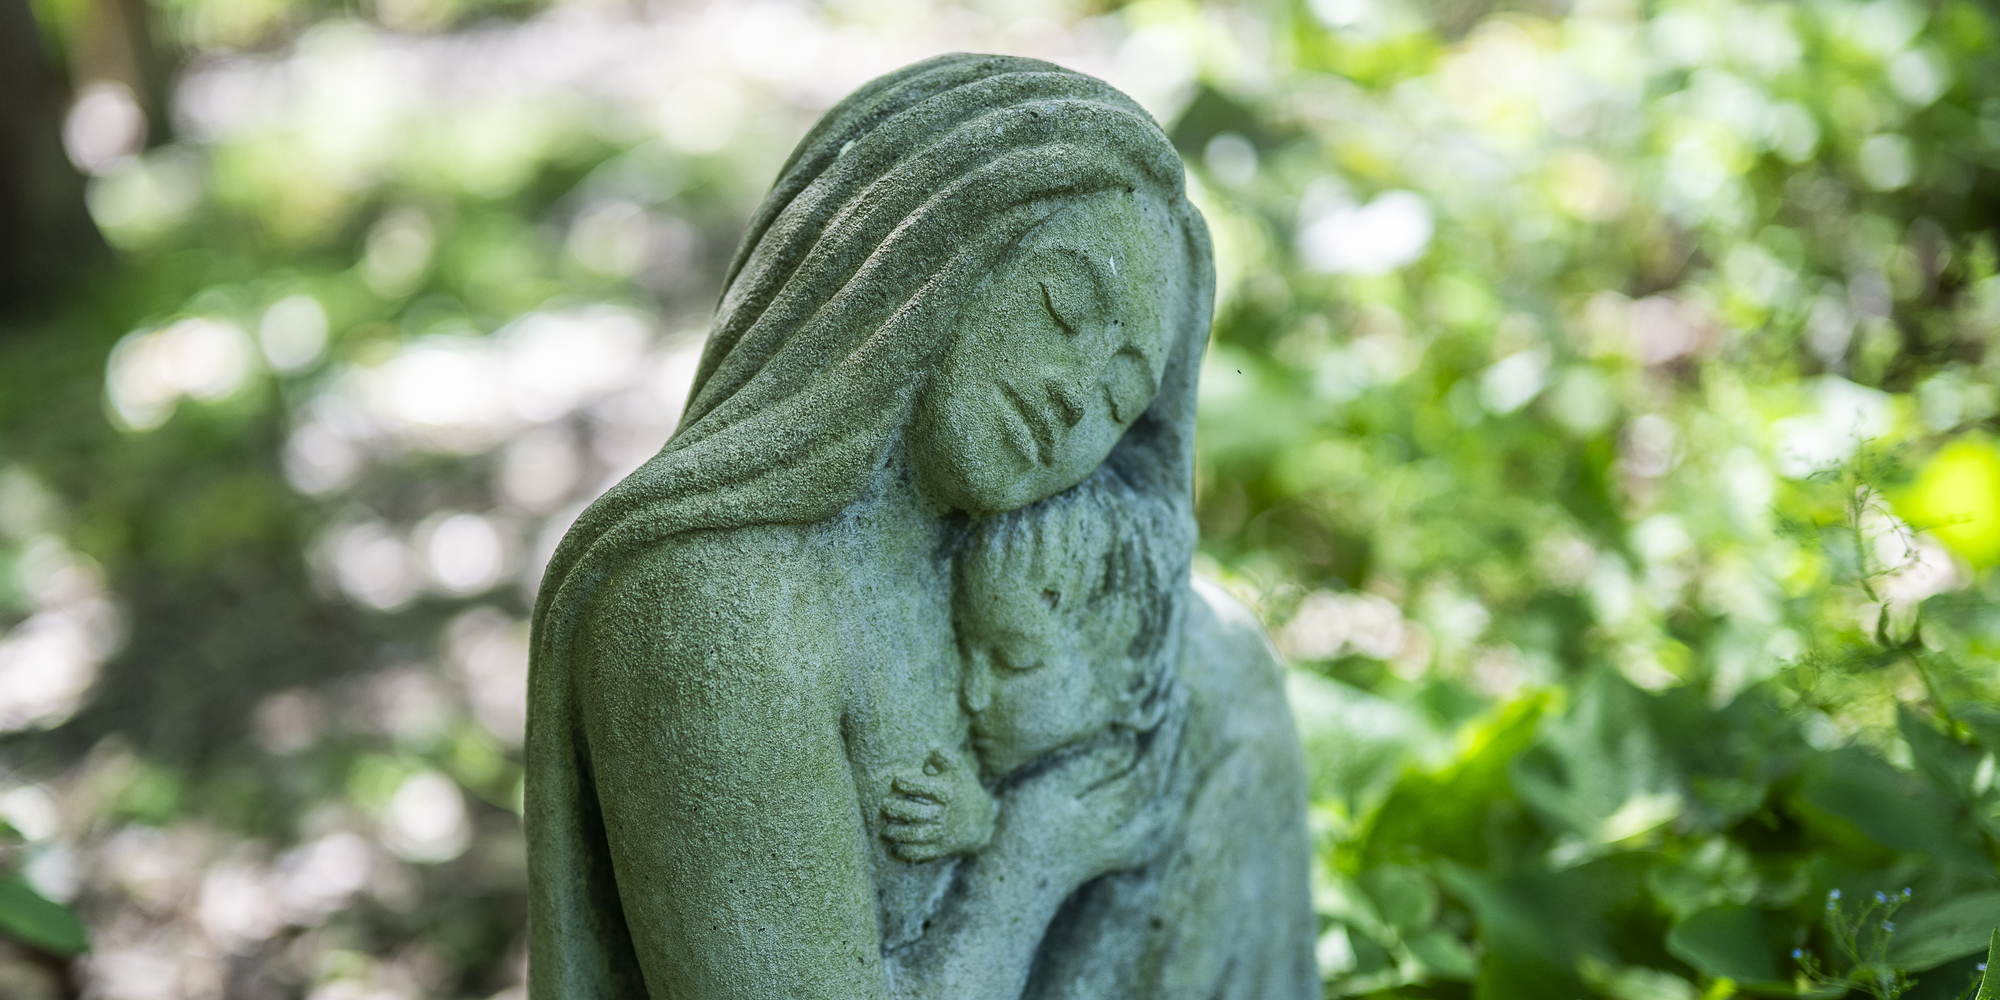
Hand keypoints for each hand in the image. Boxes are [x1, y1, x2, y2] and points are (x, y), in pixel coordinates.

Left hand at [881, 750, 996, 862]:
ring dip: (897, 833)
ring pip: (916, 835)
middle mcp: (944, 814)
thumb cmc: (962, 788)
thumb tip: (928, 745)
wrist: (980, 819)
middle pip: (917, 813)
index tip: (896, 780)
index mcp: (948, 792)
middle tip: (884, 805)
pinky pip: (920, 853)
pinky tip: (893, 847)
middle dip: (897, 810)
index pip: (926, 787)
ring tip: (885, 829)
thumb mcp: (958, 768)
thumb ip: (942, 756)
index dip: (908, 783)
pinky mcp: (939, 848)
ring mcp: (942, 833)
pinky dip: (905, 852)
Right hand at [986, 685, 1187, 885]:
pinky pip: (1160, 814)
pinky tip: (1167, 776)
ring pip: (1167, 796)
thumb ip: (1096, 761)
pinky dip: (1167, 788)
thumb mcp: (1051, 785)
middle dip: (1175, 734)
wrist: (1008, 888)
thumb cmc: (1020, 826)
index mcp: (1118, 809)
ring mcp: (1131, 845)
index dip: (1165, 723)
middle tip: (1181, 693)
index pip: (1153, 759)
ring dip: (1175, 758)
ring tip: (1178, 722)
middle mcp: (1134, 830)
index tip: (1174, 686)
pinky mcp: (1122, 852)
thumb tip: (1132, 739)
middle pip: (1165, 776)